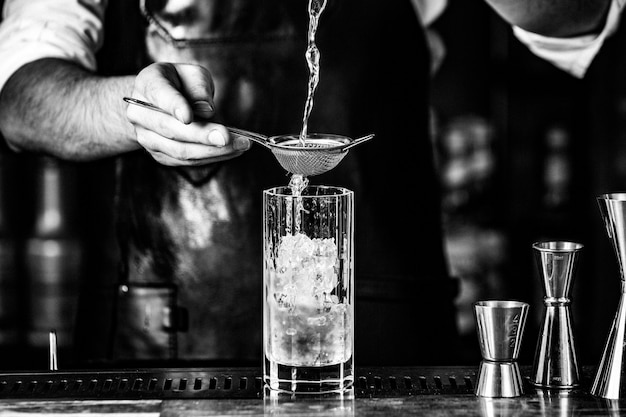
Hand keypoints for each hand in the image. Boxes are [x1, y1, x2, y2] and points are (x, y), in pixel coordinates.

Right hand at [126, 62, 250, 165]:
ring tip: (240, 145)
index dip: (173, 106)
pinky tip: (232, 151)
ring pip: (180, 150)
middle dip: (201, 135)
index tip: (188, 116)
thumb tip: (207, 111)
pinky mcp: (161, 155)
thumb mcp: (193, 74)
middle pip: (171, 129)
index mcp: (148, 84)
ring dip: (212, 151)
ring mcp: (147, 137)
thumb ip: (199, 88)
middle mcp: (140, 113)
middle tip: (227, 137)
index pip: (159, 95)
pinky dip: (211, 157)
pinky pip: (187, 161)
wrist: (162, 102)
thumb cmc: (182, 84)